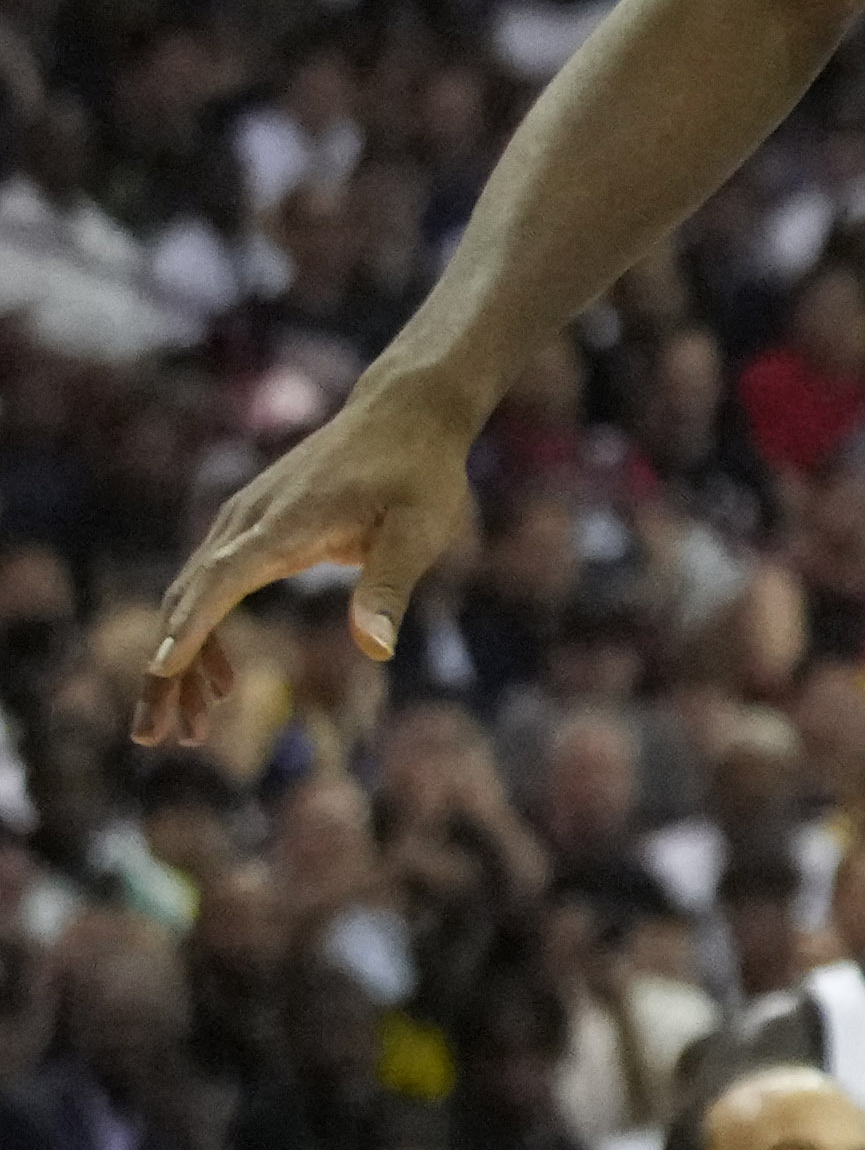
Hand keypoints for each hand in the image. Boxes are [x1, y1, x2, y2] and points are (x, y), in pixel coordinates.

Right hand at [133, 373, 477, 743]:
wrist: (405, 412)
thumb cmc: (418, 473)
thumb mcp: (420, 530)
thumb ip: (390, 587)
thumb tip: (376, 649)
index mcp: (286, 522)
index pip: (222, 577)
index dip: (190, 626)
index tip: (159, 670)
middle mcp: (249, 519)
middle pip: (189, 598)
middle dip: (168, 671)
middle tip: (160, 737)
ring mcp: (242, 520)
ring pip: (190, 596)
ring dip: (181, 662)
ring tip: (187, 729)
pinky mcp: (249, 526)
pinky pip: (210, 585)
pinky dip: (203, 633)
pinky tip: (222, 682)